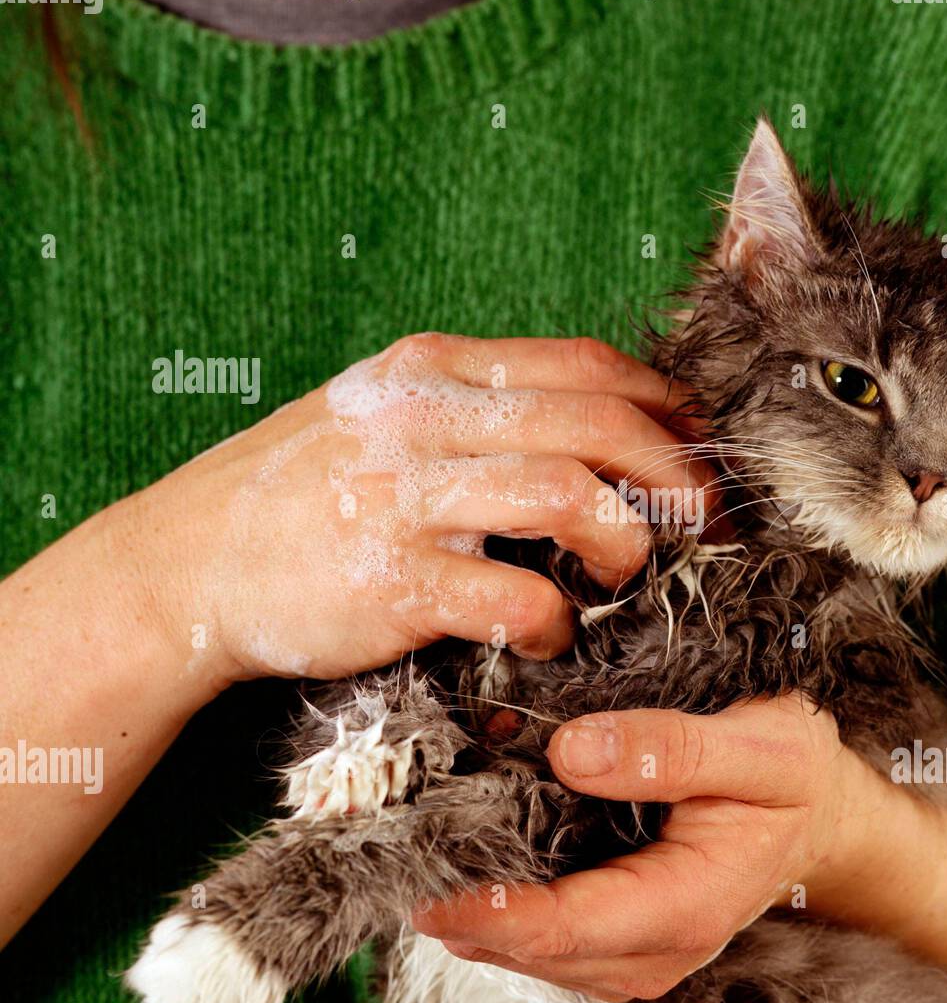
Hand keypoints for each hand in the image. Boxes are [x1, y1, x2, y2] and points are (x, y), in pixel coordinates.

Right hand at [126, 333, 711, 686]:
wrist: (184, 563)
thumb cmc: (304, 492)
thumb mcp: (387, 416)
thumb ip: (481, 410)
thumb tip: (599, 430)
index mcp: (435, 368)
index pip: (587, 365)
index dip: (667, 407)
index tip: (701, 453)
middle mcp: (425, 417)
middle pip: (597, 424)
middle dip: (677, 476)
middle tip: (706, 524)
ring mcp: (404, 496)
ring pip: (566, 495)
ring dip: (624, 542)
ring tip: (627, 575)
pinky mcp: (390, 581)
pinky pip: (510, 597)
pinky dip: (552, 622)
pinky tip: (547, 637)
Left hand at [410, 693, 882, 1001]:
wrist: (823, 816)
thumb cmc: (796, 778)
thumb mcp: (758, 746)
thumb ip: (669, 749)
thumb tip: (571, 751)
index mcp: (687, 903)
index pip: (565, 928)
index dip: (488, 910)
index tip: (425, 882)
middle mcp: (657, 945)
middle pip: (537, 952)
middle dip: (467, 910)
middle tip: (403, 849)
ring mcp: (639, 949)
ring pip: (536, 952)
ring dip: (479, 912)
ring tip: (425, 853)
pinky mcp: (625, 934)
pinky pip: (552, 936)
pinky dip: (508, 906)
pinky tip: (476, 860)